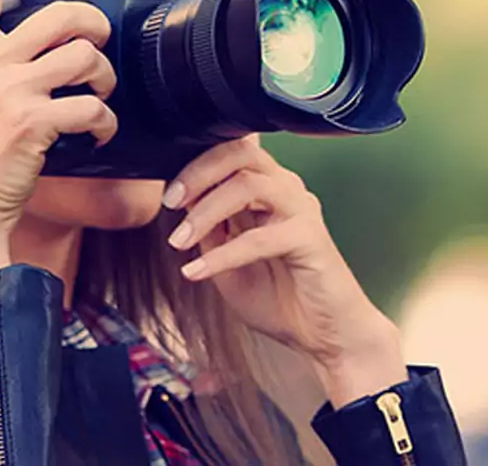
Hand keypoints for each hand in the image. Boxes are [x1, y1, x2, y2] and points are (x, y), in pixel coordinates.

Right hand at [0, 0, 117, 295]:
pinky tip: (101, 134)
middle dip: (95, 24)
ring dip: (106, 76)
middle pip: (60, 12)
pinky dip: (107, 122)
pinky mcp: (34, 123)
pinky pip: (93, 107)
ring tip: (102, 93)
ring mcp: (9, 91)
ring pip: (86, 56)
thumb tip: (27, 41)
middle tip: (101, 42)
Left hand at [164, 135, 407, 405]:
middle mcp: (287, 190)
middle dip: (198, 172)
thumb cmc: (279, 297)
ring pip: (249, 185)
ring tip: (178, 241)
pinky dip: (222, 255)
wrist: (322, 335)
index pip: (232, 152)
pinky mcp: (310, 238)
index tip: (166, 190)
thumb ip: (209, 229)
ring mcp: (301, 210)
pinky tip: (196, 272)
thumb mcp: (225, 261)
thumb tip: (181, 200)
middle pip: (242, 153)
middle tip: (170, 201)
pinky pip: (259, 238)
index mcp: (267, 188)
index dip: (195, 162)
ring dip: (206, 211)